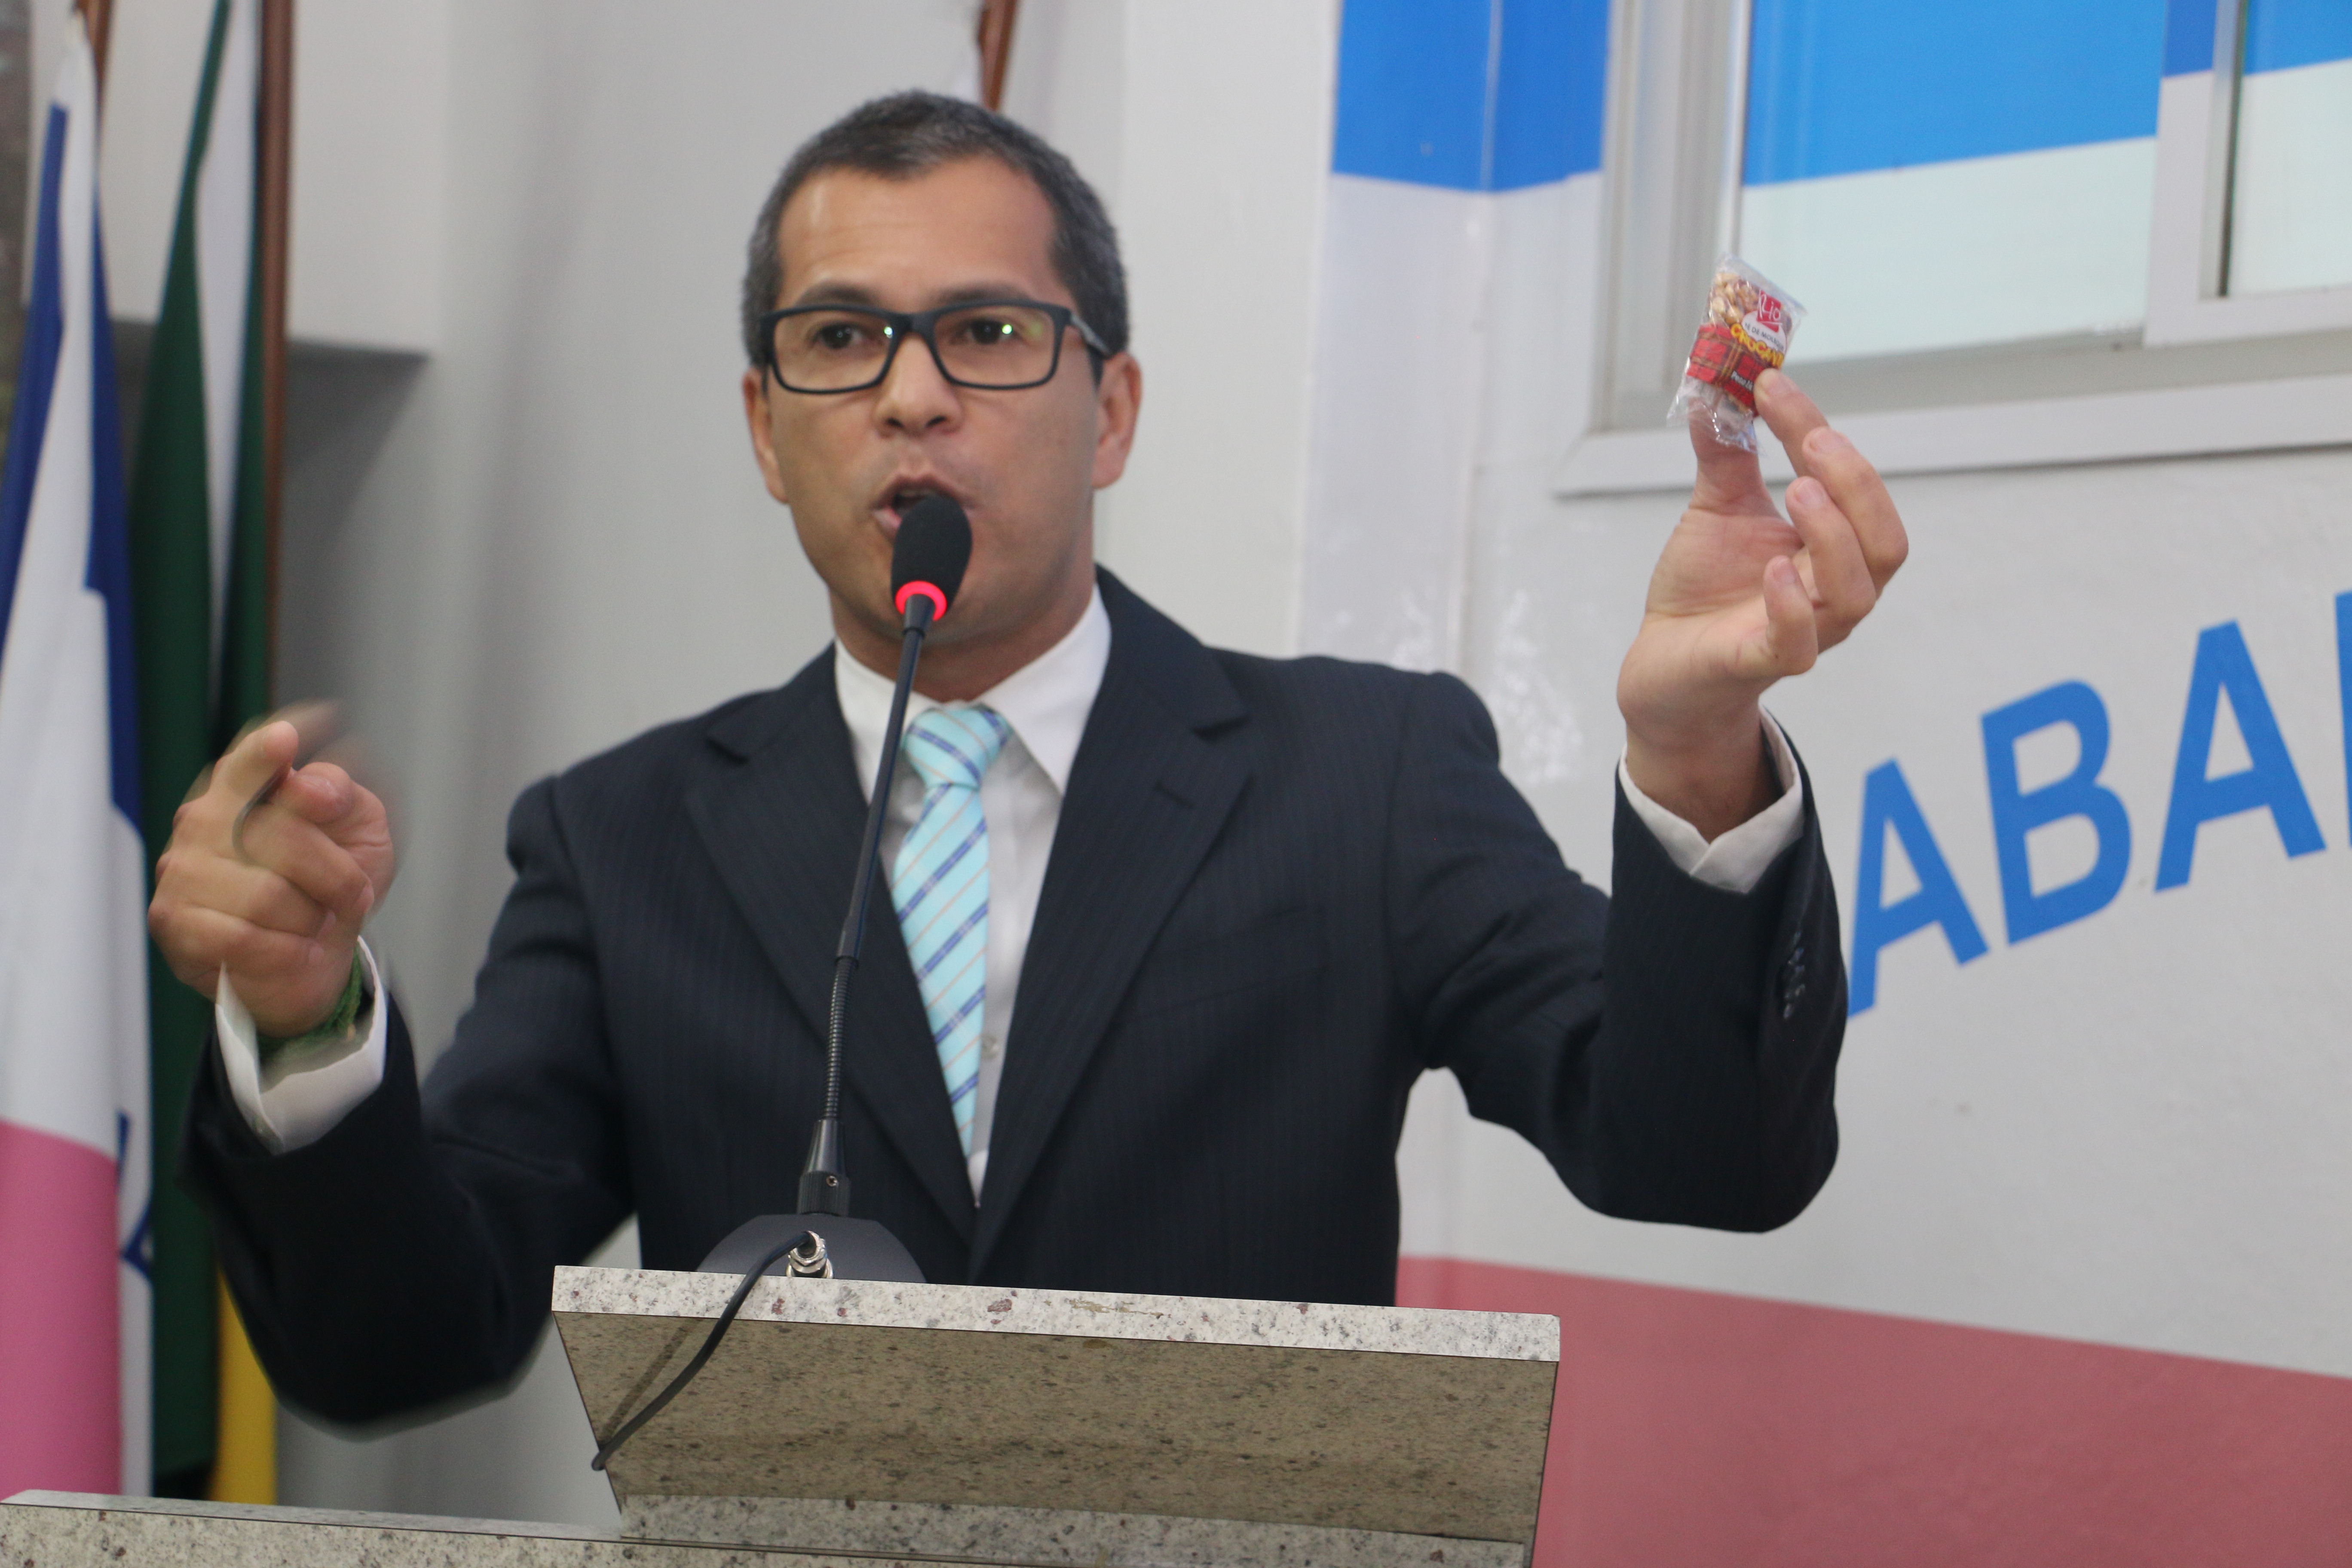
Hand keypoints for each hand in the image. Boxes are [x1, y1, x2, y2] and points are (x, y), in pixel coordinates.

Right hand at [149, 706, 396, 1037]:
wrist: (313, 965)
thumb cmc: (330, 891)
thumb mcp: (360, 833)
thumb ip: (339, 794)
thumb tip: (305, 785)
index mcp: (244, 790)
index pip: (248, 762)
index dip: (265, 753)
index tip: (286, 738)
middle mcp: (203, 822)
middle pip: (282, 836)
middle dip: (336, 875)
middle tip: (350, 893)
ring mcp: (182, 872)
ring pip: (267, 894)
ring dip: (311, 917)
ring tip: (313, 923)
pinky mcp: (175, 923)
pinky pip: (244, 937)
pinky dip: (287, 950)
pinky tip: (294, 949)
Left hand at [1617, 370, 1907, 837]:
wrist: (1662, 664)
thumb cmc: (1703, 590)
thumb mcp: (1717, 510)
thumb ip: (1727, 455)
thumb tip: (1720, 391)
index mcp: (1829, 547)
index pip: (1849, 485)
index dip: (1816, 428)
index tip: (1771, 383)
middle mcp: (1831, 590)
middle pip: (1883, 542)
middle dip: (1855, 485)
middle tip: (1811, 441)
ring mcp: (1805, 631)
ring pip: (1856, 592)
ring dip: (1834, 535)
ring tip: (1797, 491)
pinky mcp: (1762, 663)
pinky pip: (1798, 643)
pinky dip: (1792, 606)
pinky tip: (1774, 569)